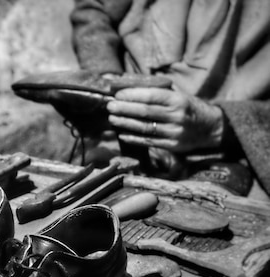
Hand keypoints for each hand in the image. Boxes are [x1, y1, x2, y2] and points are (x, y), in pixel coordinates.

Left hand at [107, 88, 223, 153]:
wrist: (210, 127)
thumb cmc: (188, 107)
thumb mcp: (177, 95)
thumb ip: (157, 91)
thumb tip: (129, 85)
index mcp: (178, 100)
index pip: (151, 96)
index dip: (133, 95)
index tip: (117, 94)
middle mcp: (177, 116)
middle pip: (145, 112)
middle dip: (124, 108)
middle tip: (110, 106)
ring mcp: (174, 132)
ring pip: (145, 128)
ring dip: (125, 123)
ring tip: (112, 118)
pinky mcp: (172, 146)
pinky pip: (148, 142)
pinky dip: (133, 138)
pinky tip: (122, 134)